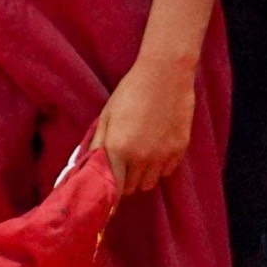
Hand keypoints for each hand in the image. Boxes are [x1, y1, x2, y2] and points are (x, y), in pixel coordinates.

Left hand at [88, 53, 196, 193]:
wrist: (166, 72)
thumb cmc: (131, 91)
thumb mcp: (106, 116)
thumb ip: (97, 145)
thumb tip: (86, 169)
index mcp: (118, 149)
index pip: (112, 190)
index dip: (109, 194)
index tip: (108, 194)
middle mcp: (141, 157)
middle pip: (132, 188)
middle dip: (126, 181)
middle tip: (124, 166)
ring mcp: (163, 153)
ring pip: (150, 183)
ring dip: (144, 176)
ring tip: (142, 158)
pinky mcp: (180, 147)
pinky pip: (168, 170)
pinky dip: (161, 166)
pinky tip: (158, 149)